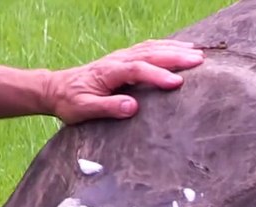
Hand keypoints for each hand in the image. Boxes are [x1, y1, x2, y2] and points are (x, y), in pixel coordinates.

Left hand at [44, 39, 205, 124]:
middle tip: (199, 61)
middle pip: (150, 53)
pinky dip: (166, 47)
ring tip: (197, 53)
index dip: (157, 75)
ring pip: (152, 48)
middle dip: (175, 57)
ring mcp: (121, 57)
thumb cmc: (70, 103)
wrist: (56, 89)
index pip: (137, 69)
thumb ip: (108, 108)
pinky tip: (180, 49)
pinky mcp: (124, 59)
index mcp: (108, 72)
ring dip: (175, 49)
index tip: (177, 83)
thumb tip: (133, 107)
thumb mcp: (84, 110)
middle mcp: (117, 60)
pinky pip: (148, 48)